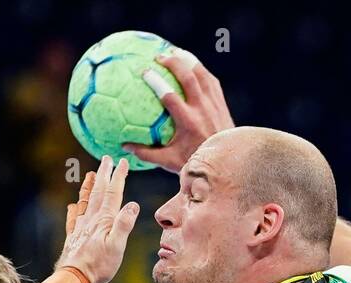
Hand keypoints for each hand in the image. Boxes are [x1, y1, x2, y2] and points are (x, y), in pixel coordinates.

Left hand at [55, 155, 139, 282]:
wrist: (75, 279)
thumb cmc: (99, 266)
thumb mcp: (117, 246)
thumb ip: (124, 224)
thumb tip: (133, 205)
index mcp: (104, 220)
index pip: (113, 194)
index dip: (118, 177)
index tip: (122, 163)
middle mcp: (91, 220)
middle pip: (98, 192)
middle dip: (103, 174)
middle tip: (106, 159)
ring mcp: (81, 227)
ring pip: (85, 202)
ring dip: (88, 187)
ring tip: (90, 174)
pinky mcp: (74, 237)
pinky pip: (73, 219)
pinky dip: (74, 210)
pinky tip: (73, 206)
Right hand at [124, 50, 234, 173]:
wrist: (225, 161)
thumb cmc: (195, 161)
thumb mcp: (169, 161)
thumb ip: (147, 153)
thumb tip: (125, 146)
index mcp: (187, 121)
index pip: (169, 96)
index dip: (157, 81)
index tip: (145, 71)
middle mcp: (202, 109)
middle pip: (188, 77)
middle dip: (174, 62)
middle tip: (160, 56)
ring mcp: (213, 104)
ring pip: (202, 74)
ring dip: (188, 60)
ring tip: (176, 52)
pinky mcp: (220, 102)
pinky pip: (211, 80)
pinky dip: (200, 69)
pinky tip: (192, 64)